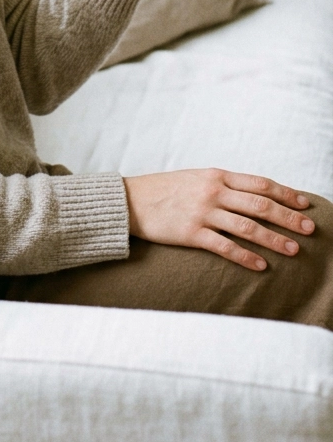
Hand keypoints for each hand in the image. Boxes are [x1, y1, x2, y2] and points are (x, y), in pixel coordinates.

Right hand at [124, 169, 315, 270]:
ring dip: (274, 239)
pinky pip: (225, 247)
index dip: (286, 194)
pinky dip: (246, 257)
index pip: (260, 184)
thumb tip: (254, 194)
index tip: (305, 204)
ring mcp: (203, 212)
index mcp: (217, 175)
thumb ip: (223, 185)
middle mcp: (213, 191)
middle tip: (310, 229)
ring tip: (294, 250)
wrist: (131, 200)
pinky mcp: (191, 233)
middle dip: (288, 217)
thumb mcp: (197, 178)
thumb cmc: (166, 189)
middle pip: (260, 205)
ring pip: (248, 227)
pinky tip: (261, 265)